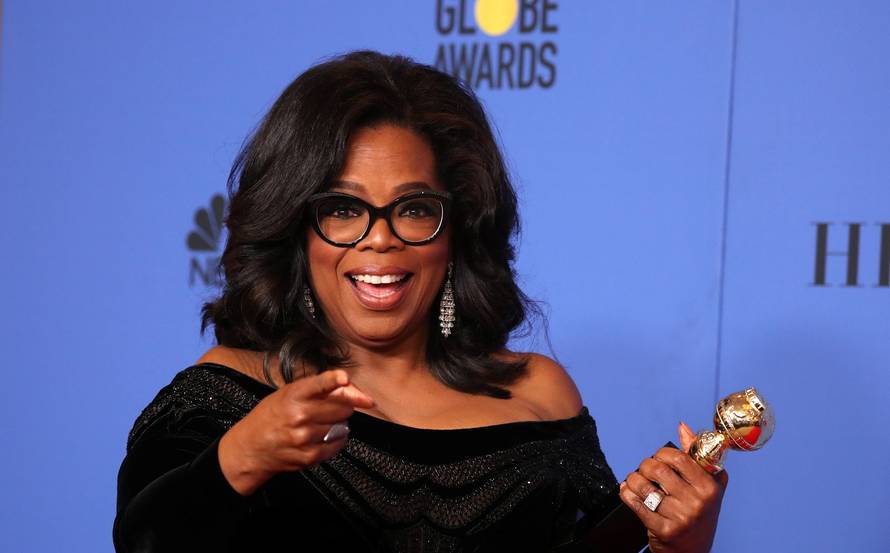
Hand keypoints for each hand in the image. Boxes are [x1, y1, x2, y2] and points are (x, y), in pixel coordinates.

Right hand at [218, 369, 374, 495]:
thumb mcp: (288, 393)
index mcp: (293, 395)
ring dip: (338, 423)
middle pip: (342, 407)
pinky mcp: (309, 455)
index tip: (344, 378)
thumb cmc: (270, 416)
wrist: (251, 447)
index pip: (319, 384)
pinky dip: (336, 439)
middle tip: (332, 407)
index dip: (334, 380)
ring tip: (321, 423)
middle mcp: (299, 415)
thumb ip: (318, 387)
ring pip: (343, 425)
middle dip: (344, 405)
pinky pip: (338, 443)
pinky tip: (324, 435)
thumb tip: (350, 387)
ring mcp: (305, 437)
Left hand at [619, 422, 728, 552]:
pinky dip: (625, 493)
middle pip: (656, 469)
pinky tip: (627, 492)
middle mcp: (697, 503)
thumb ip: (695, 455)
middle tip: (645, 471)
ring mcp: (680, 518)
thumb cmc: (698, 514)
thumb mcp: (706, 486)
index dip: (661, 454)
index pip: (678, 457)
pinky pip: (634, 502)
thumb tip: (683, 427)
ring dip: (632, 480)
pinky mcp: (663, 530)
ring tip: (635, 482)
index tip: (659, 459)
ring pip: (642, 485)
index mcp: (710, 488)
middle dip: (644, 466)